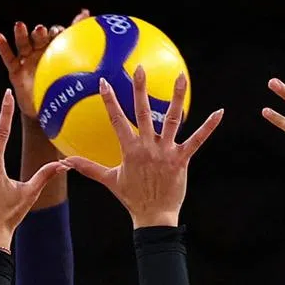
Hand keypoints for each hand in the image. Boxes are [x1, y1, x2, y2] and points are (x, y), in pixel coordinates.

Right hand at [0, 10, 90, 119]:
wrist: (46, 115)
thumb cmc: (64, 101)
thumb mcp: (80, 90)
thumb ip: (93, 77)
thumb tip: (118, 69)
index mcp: (60, 54)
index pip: (63, 37)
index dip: (67, 30)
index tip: (75, 21)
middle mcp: (44, 52)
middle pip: (42, 38)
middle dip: (42, 32)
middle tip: (44, 31)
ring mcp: (28, 59)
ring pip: (24, 43)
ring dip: (22, 34)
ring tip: (21, 26)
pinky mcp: (15, 69)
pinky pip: (7, 56)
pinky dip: (2, 45)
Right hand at [62, 69, 222, 227]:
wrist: (154, 216)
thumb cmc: (132, 198)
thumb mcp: (109, 180)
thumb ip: (88, 168)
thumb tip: (65, 162)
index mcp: (130, 150)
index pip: (117, 120)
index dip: (110, 101)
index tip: (104, 82)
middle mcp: (147, 147)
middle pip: (142, 112)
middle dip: (140, 89)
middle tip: (140, 68)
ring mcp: (166, 152)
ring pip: (171, 119)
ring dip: (176, 97)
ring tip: (181, 77)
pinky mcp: (182, 159)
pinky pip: (197, 140)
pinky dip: (208, 126)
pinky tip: (219, 112)